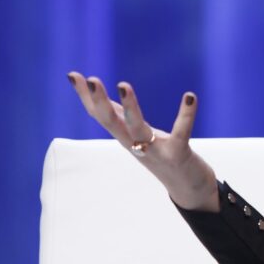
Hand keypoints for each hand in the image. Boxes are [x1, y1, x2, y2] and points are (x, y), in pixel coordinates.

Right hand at [67, 72, 219, 211]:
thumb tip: (98, 98)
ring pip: (137, 129)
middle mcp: (135, 144)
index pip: (101, 115)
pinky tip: (191, 97)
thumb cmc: (162, 155)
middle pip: (112, 123)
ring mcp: (156, 151)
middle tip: (91, 79)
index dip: (86, 97)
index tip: (73, 75)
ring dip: (129, 108)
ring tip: (123, 85)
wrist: (188, 189)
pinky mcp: (178, 155)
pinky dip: (186, 115)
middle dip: (100, 102)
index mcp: (125, 137)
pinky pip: (181, 133)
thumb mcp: (137, 135)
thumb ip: (121, 118)